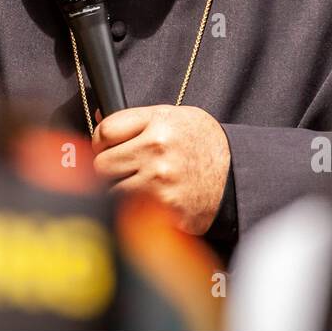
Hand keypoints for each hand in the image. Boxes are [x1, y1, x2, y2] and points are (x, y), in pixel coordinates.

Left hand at [90, 104, 230, 235]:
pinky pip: (129, 213)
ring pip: (111, 192)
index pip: (105, 132)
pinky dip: (133, 210)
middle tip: (123, 168)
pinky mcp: (165, 212)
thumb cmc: (201, 143)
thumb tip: (96, 118)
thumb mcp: (172, 117)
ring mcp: (160, 185)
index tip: (107, 146)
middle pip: (101, 164)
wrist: (235, 174)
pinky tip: (148, 201)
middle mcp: (158, 153)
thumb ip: (134, 119)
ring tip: (138, 184)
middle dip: (108, 167)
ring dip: (119, 190)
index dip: (102, 140)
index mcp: (158, 125)